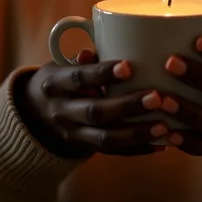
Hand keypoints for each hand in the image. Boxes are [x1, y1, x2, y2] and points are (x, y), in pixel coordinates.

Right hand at [17, 49, 168, 158]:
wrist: (37, 113)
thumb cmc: (63, 78)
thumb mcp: (64, 63)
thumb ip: (86, 59)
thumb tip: (101, 48)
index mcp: (56, 83)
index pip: (78, 78)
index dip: (102, 73)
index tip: (129, 66)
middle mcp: (62, 112)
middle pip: (95, 112)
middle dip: (127, 106)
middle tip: (157, 97)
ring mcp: (73, 134)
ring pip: (105, 139)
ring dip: (137, 134)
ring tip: (165, 126)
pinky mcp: (86, 149)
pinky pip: (114, 153)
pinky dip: (139, 150)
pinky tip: (162, 144)